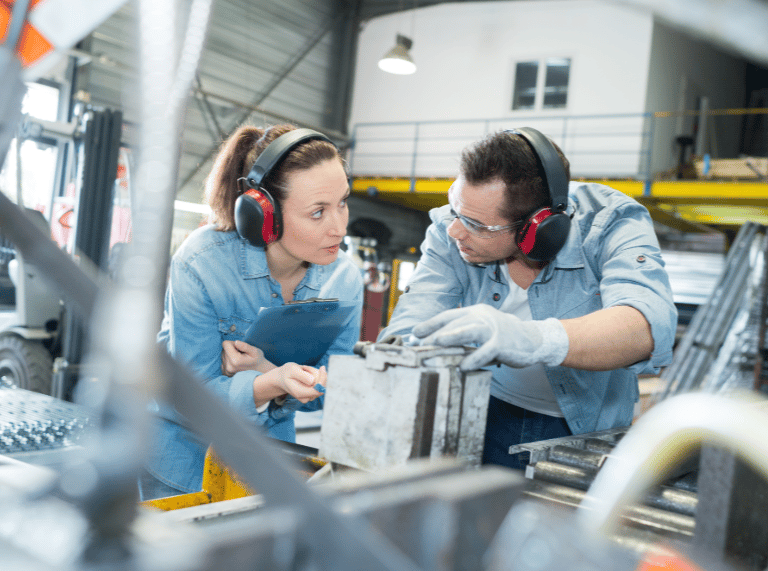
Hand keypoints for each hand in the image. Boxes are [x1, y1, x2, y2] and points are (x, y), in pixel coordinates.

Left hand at [222, 340, 274, 375]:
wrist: (259, 372)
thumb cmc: (258, 360)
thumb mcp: (255, 351)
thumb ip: (245, 346)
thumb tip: (236, 342)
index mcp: (235, 360)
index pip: (225, 344)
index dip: (233, 343)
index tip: (240, 348)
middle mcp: (229, 367)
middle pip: (224, 350)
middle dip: (231, 349)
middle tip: (241, 354)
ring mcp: (226, 371)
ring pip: (223, 355)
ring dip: (230, 355)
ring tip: (240, 359)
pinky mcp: (225, 373)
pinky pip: (223, 361)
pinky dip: (228, 361)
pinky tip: (236, 364)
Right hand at [267, 363, 325, 403]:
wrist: (282, 378)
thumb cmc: (286, 373)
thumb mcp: (292, 370)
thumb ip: (302, 376)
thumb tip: (313, 381)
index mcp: (300, 393)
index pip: (318, 390)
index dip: (322, 379)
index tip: (322, 367)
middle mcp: (306, 397)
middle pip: (321, 385)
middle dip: (316, 373)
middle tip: (305, 368)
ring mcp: (310, 396)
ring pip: (321, 383)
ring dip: (315, 374)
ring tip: (303, 371)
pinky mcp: (313, 393)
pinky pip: (320, 383)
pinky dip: (315, 376)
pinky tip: (306, 374)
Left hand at [412, 304, 568, 370]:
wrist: (533, 339)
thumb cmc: (501, 336)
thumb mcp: (481, 330)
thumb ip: (462, 333)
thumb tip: (436, 343)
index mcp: (475, 312)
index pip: (448, 315)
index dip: (431, 323)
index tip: (415, 333)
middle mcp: (482, 317)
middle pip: (456, 323)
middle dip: (436, 333)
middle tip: (421, 345)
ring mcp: (493, 329)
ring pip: (470, 330)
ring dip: (453, 336)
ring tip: (438, 343)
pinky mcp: (503, 343)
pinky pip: (486, 351)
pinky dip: (474, 358)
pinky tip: (463, 366)